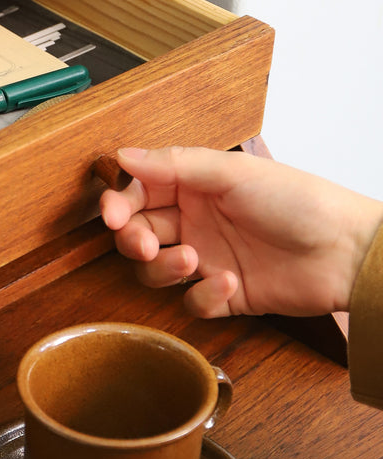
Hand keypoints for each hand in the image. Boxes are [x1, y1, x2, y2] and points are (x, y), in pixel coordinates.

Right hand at [100, 147, 382, 318]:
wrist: (347, 252)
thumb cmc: (299, 201)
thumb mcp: (233, 173)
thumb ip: (173, 165)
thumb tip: (123, 155)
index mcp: (195, 185)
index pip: (139, 191)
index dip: (118, 202)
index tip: (110, 214)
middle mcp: (196, 220)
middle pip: (139, 232)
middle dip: (134, 238)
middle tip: (147, 243)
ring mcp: (208, 258)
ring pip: (156, 270)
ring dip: (163, 267)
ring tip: (192, 262)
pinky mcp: (224, 295)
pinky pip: (191, 303)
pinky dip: (202, 296)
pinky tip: (226, 283)